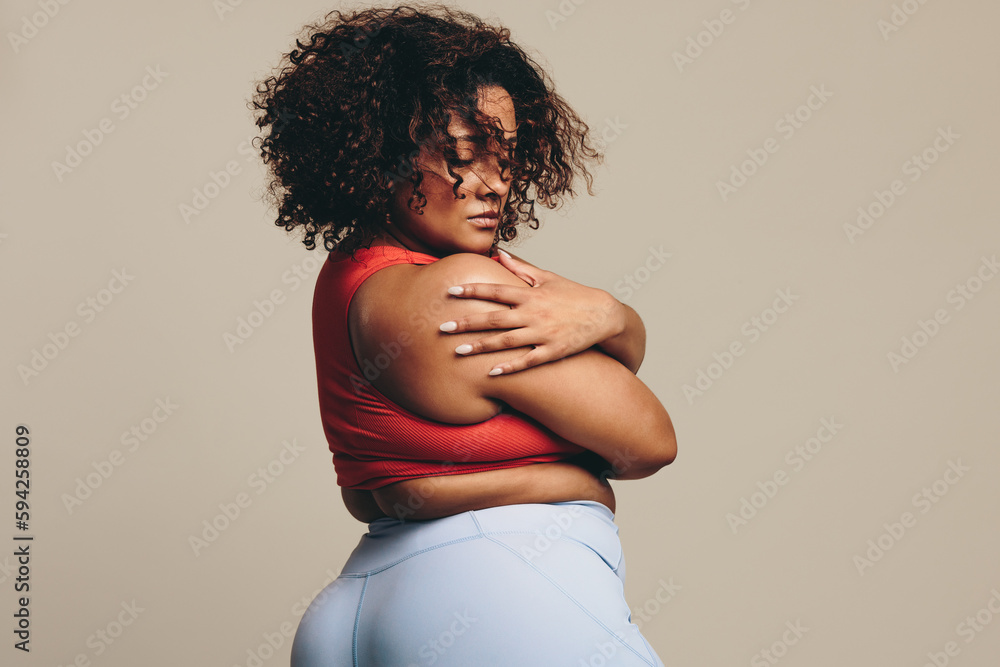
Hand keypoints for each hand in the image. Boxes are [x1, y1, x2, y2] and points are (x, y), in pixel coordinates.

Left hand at [439, 250, 626, 374]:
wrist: (604, 315)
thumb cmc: (574, 295)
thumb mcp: (549, 278)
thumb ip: (522, 269)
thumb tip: (501, 254)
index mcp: (531, 294)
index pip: (495, 290)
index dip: (472, 290)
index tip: (450, 291)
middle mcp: (534, 314)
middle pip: (494, 319)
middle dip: (466, 323)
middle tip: (442, 328)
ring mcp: (543, 334)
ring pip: (505, 342)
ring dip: (480, 347)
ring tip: (457, 352)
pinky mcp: (553, 351)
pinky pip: (527, 362)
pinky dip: (510, 367)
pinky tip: (491, 372)